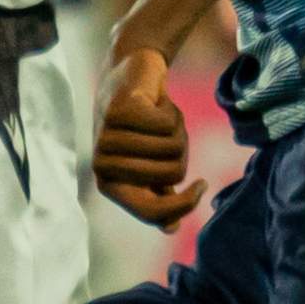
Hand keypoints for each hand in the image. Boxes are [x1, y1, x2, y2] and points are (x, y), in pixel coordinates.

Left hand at [93, 42, 203, 230]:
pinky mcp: (120, 111)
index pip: (152, 212)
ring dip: (176, 130)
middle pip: (171, 175)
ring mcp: (108, 138)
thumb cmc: (143, 125)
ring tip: (159, 117)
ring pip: (172, 148)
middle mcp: (103, 165)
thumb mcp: (152, 161)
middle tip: (168, 135)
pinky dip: (172, 111)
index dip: (183, 205)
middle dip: (182, 154)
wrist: (131, 74)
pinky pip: (167, 124)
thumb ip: (160, 194)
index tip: (201, 186)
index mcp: (110, 185)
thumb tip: (170, 229)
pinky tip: (157, 102)